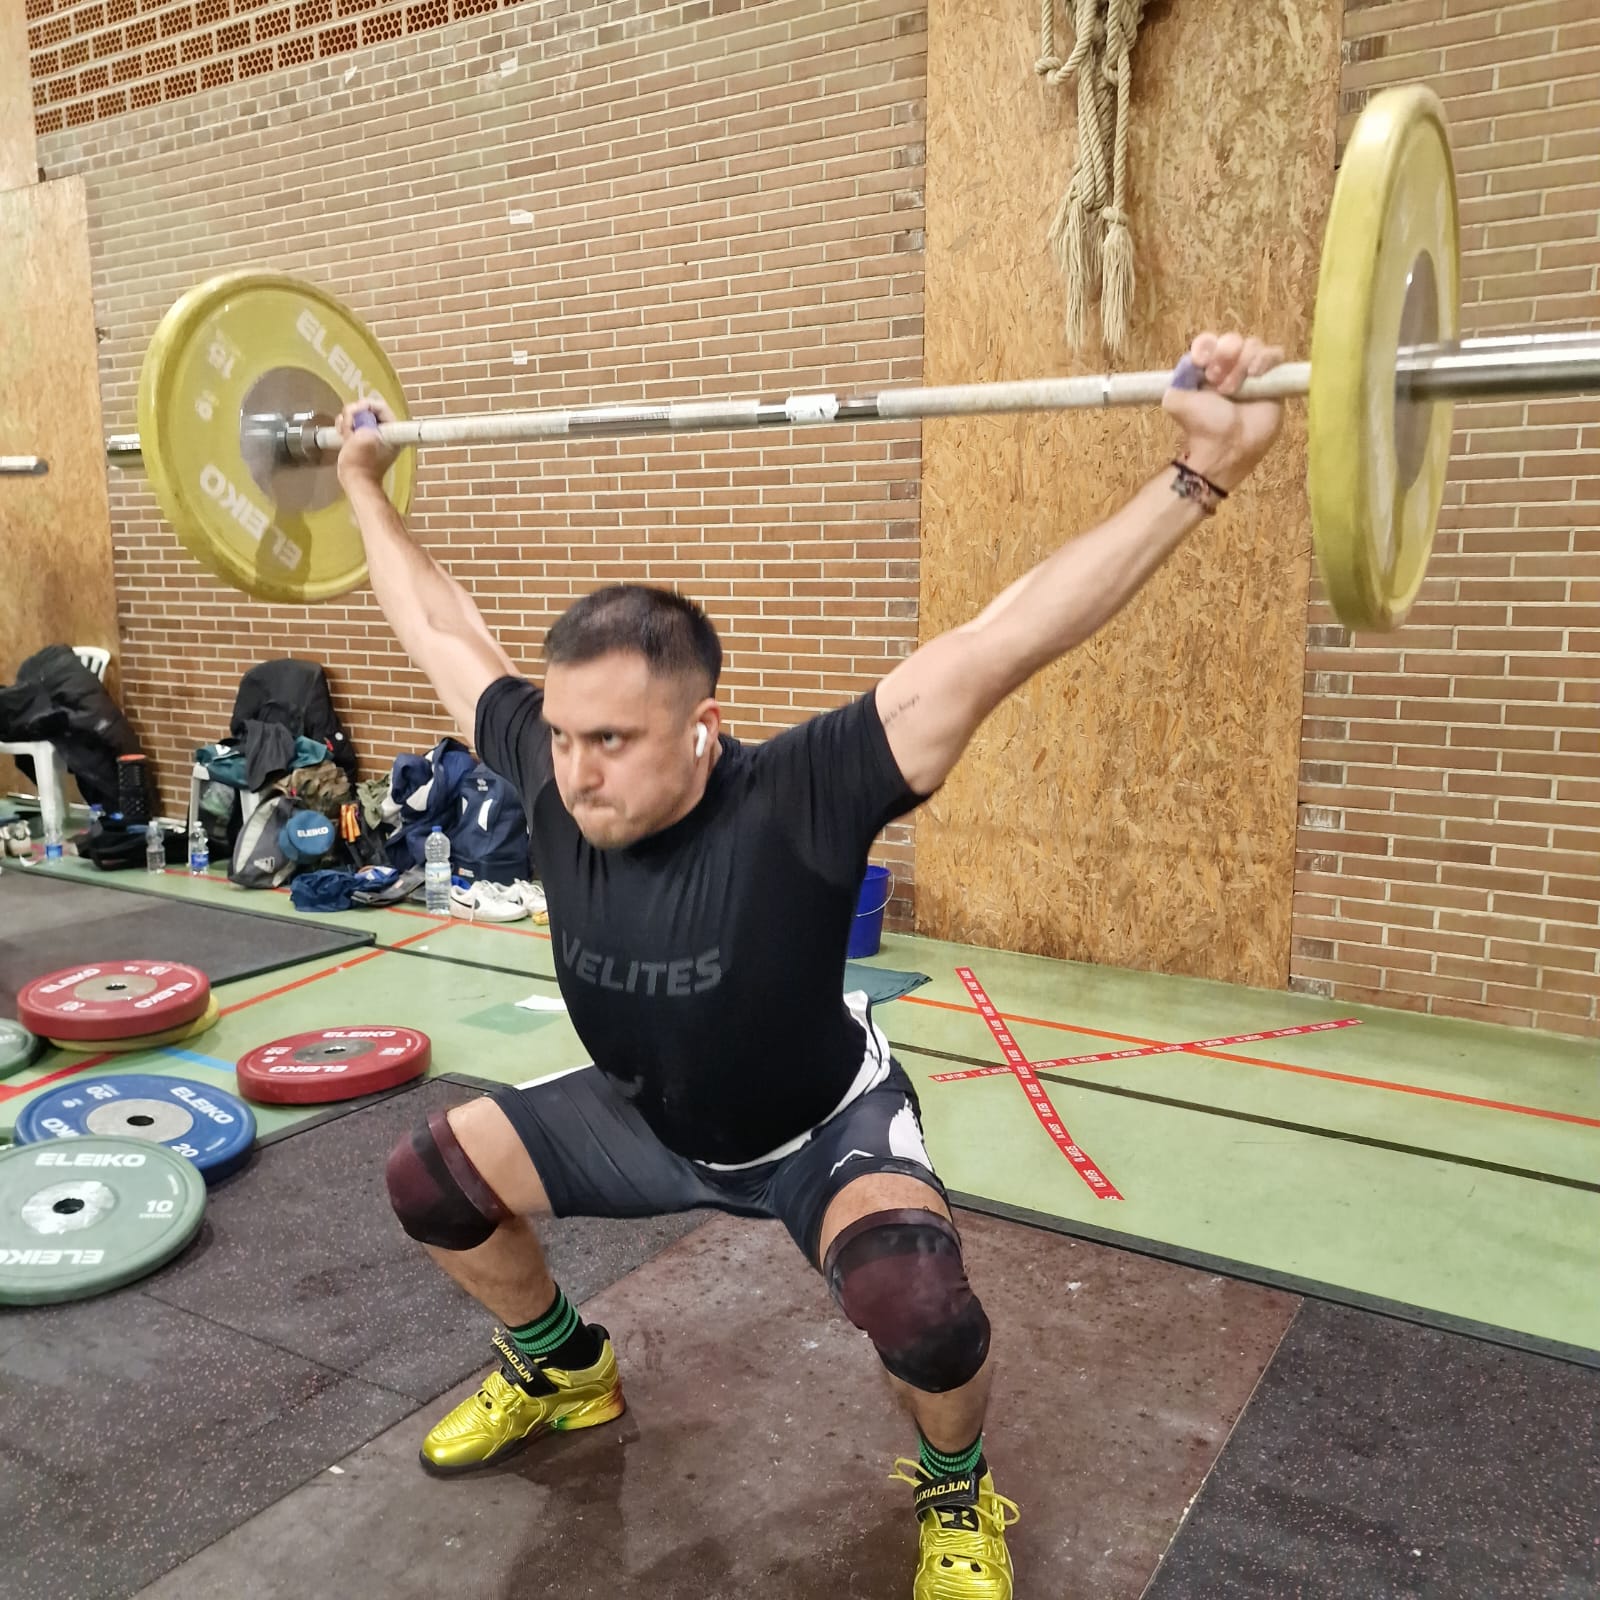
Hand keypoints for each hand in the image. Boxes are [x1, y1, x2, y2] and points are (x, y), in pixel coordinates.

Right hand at [335, 395, 399, 490]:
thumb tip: (356, 412)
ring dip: (347, 420)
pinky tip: (342, 434)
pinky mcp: (362, 437)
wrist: (355, 481)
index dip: (365, 407)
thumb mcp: (364, 438)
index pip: (380, 406)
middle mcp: (386, 430)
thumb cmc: (361, 464)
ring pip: (357, 414)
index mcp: (392, 431)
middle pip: (367, 408)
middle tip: (349, 426)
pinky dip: (344, 425)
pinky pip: (352, 423)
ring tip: (345, 433)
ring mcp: (374, 434)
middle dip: (353, 414)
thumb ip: (362, 419)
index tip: (355, 416)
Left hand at [1161, 332, 1284, 491]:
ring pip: (1252, 345)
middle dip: (1223, 356)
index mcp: (1205, 368)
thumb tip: (1189, 362)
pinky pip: (1275, 354)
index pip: (1208, 341)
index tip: (1200, 362)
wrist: (1228, 448)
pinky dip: (1265, 358)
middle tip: (1216, 380)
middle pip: (1232, 340)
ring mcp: (1252, 372)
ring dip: (1241, 363)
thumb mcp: (1175, 402)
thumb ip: (1176, 378)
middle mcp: (1229, 366)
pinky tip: (1256, 374)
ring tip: (1233, 390)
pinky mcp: (1274, 379)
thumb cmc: (1202, 426)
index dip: (1206, 346)